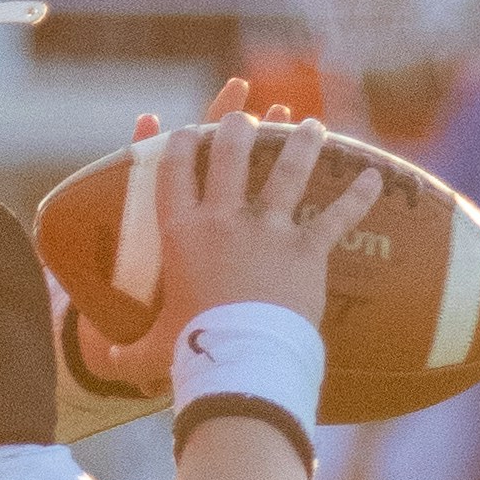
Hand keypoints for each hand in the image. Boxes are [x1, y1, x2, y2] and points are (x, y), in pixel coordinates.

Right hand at [132, 86, 381, 360]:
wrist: (242, 358)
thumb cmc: (192, 351)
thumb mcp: (148, 350)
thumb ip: (126, 352)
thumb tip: (104, 362)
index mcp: (182, 233)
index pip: (175, 172)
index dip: (180, 144)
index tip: (187, 128)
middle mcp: (224, 219)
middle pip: (230, 155)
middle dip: (238, 127)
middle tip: (246, 116)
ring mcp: (270, 229)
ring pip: (287, 171)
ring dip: (300, 143)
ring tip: (311, 125)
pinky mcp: (306, 248)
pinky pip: (336, 216)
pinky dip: (358, 196)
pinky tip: (375, 176)